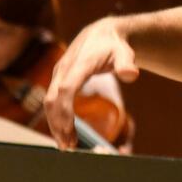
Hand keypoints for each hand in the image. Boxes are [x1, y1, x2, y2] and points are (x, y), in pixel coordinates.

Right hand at [44, 17, 138, 149]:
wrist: (103, 34)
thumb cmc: (115, 46)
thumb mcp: (125, 53)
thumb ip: (127, 64)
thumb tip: (131, 74)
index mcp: (79, 63)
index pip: (66, 88)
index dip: (64, 110)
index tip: (69, 130)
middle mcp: (64, 68)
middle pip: (52, 99)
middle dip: (57, 123)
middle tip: (68, 146)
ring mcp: (59, 74)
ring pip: (49, 102)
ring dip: (55, 124)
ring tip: (68, 145)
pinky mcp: (59, 79)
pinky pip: (53, 100)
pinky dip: (56, 118)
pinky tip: (66, 133)